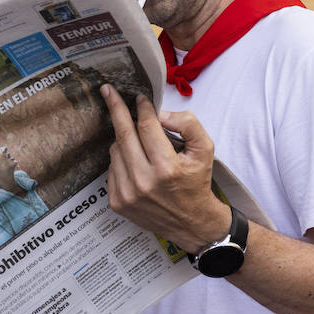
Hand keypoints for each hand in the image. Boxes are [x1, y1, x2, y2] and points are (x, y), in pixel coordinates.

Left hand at [99, 86, 228, 254]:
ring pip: (115, 150)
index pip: (147, 127)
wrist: (191, 222)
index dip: (143, 108)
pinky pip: (112, 168)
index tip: (140, 97)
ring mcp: (127, 194)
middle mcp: (143, 182)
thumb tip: (160, 113)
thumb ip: (187, 124)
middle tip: (108, 90)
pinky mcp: (117, 203)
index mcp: (167, 168)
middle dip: (116, 108)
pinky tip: (135, 162)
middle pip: (123, 135)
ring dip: (124, 138)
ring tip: (139, 142)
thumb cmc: (197, 181)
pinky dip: (121, 158)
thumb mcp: (205, 149)